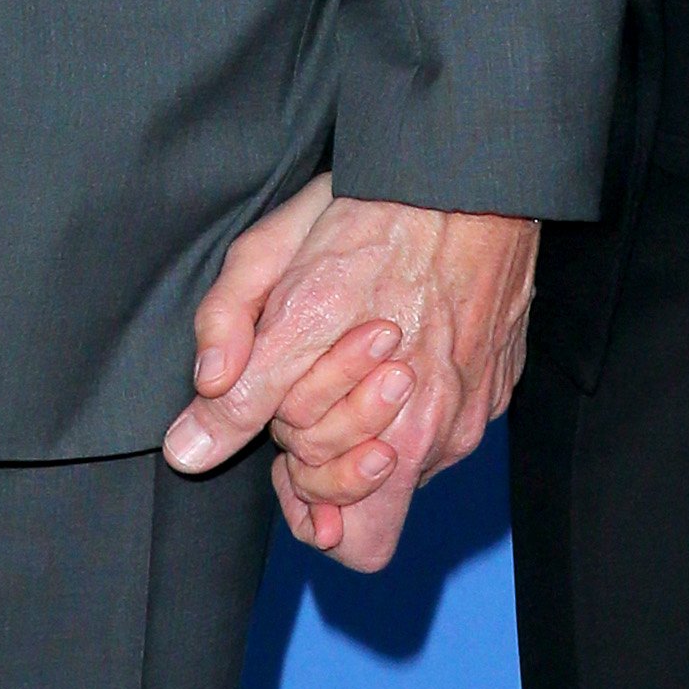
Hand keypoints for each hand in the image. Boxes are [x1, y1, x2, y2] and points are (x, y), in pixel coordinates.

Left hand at [163, 175, 537, 572]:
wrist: (467, 172)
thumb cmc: (368, 210)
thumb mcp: (270, 265)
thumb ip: (228, 354)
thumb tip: (190, 446)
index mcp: (363, 401)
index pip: (323, 516)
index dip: (290, 483)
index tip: (282, 438)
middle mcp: (426, 425)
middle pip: (366, 513)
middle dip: (327, 462)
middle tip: (312, 393)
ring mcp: (469, 413)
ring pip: (409, 477)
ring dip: (375, 441)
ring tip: (356, 367)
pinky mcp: (497, 392)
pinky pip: (449, 438)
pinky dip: (419, 413)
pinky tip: (397, 353)